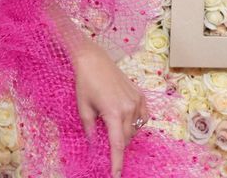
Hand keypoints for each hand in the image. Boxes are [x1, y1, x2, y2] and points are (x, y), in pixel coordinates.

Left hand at [73, 43, 148, 177]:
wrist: (94, 60)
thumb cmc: (85, 82)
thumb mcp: (83, 106)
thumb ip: (89, 127)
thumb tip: (94, 143)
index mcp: (113, 113)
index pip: (118, 144)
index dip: (117, 161)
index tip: (116, 174)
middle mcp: (128, 108)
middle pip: (127, 137)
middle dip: (118, 142)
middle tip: (106, 136)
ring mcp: (137, 102)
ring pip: (136, 128)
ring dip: (126, 132)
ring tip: (112, 122)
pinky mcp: (141, 96)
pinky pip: (143, 117)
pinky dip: (136, 122)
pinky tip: (127, 119)